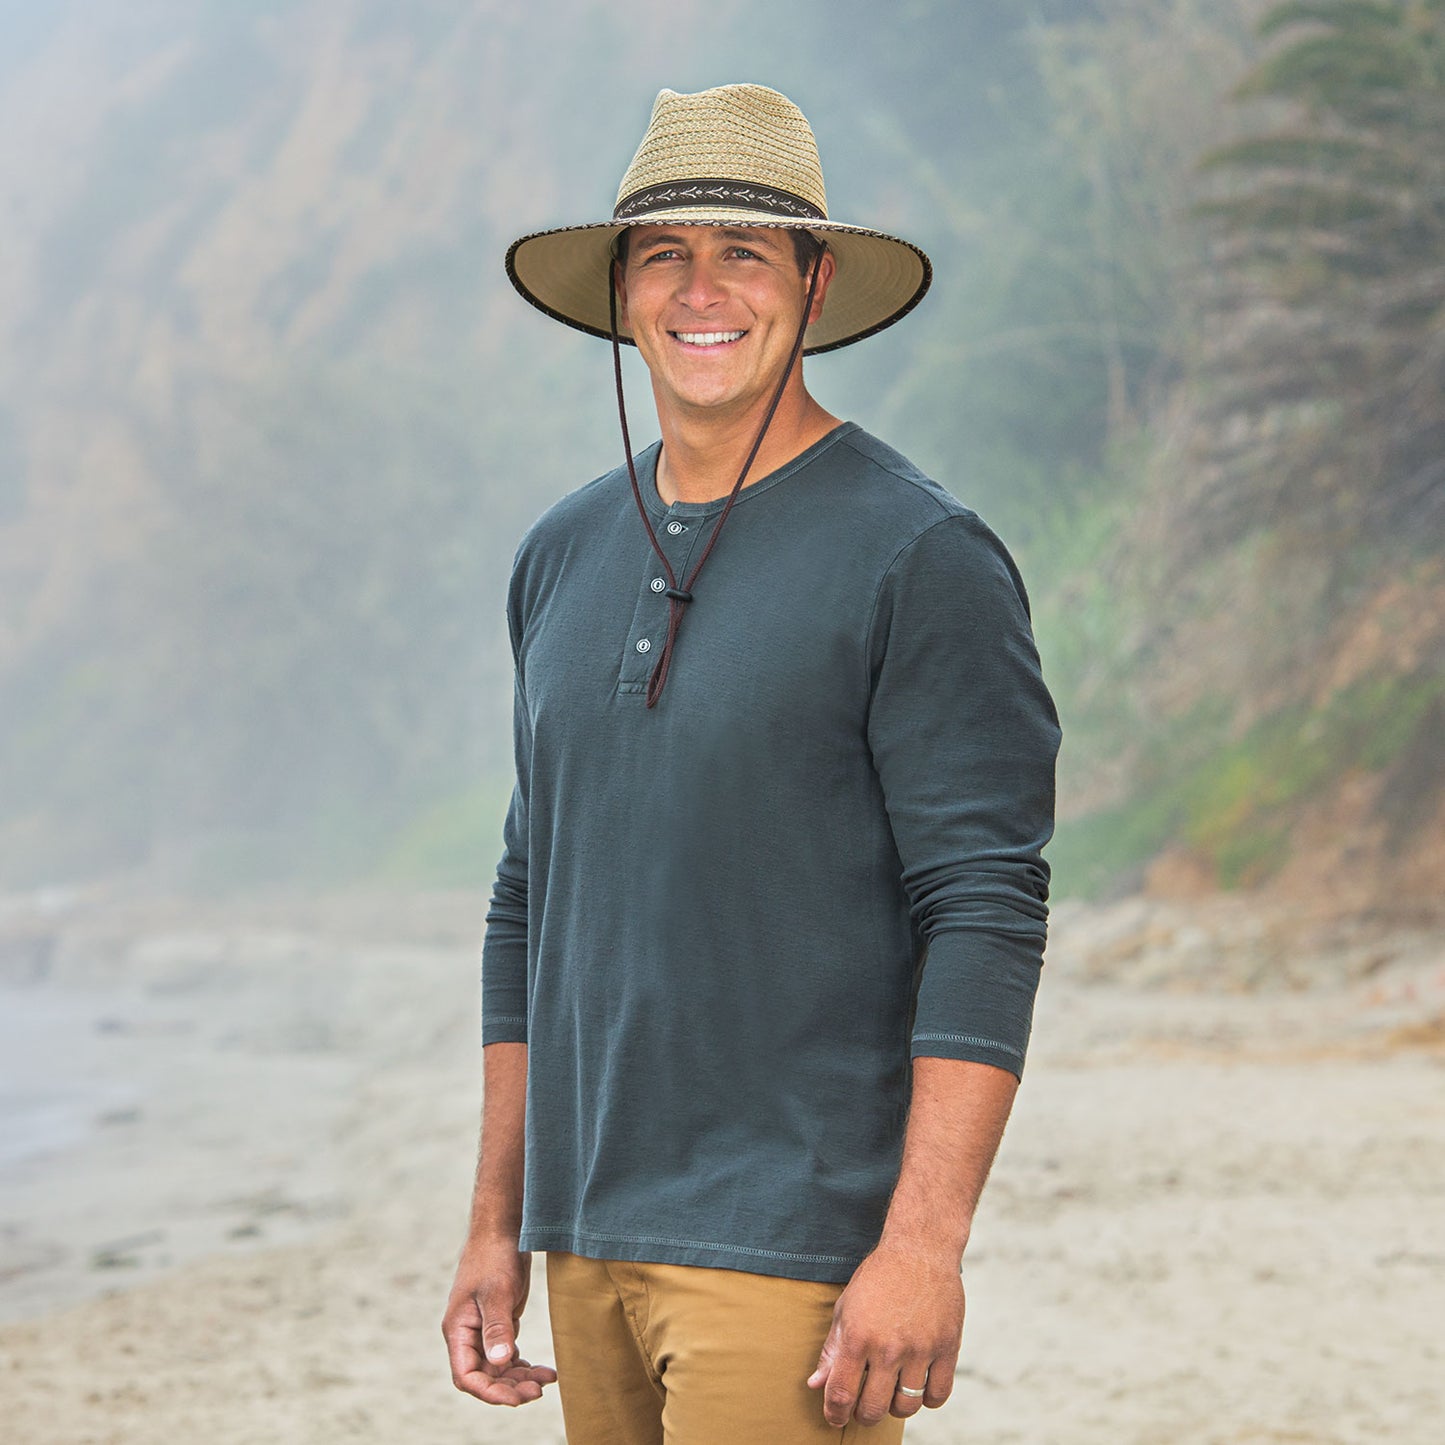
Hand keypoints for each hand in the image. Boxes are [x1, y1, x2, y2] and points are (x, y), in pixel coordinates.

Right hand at [442, 1241, 556, 1406]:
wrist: (503, 1228)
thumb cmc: (494, 1255)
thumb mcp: (497, 1292)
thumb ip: (497, 1327)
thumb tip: (499, 1361)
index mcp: (458, 1330)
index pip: (467, 1375)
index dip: (490, 1392)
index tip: (517, 1398)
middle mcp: (467, 1334)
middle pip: (485, 1376)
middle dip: (510, 1388)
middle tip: (539, 1391)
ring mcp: (483, 1329)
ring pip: (498, 1367)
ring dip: (520, 1378)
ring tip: (548, 1379)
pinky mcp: (499, 1321)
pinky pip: (507, 1354)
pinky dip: (522, 1364)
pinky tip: (541, 1369)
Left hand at [806, 1241, 963, 1426]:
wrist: (920, 1250)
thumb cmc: (878, 1277)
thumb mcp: (846, 1307)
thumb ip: (832, 1349)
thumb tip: (816, 1385)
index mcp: (858, 1337)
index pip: (840, 1394)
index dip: (834, 1413)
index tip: (836, 1417)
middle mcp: (888, 1348)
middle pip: (872, 1408)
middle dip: (863, 1414)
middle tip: (863, 1404)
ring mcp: (920, 1350)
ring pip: (905, 1407)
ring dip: (894, 1406)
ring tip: (891, 1390)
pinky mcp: (947, 1348)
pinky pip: (938, 1395)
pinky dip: (927, 1399)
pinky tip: (918, 1384)